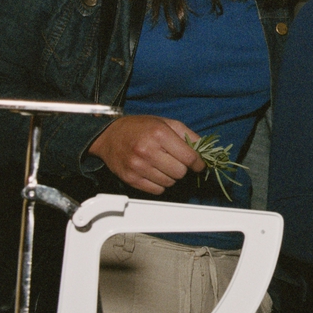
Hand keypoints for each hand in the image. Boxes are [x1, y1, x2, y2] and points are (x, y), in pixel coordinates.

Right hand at [87, 114, 205, 193]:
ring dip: (171, 176)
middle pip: (180, 172)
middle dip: (182, 168)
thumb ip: (187, 135)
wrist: (109, 135)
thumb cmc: (139, 128)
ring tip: (163, 165)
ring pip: (170, 182)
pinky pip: (157, 190)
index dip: (198, 163)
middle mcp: (147, 150)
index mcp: (159, 134)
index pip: (189, 157)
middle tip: (176, 161)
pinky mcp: (130, 178)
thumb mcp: (165, 122)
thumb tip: (204, 150)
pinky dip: (160, 184)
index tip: (199, 164)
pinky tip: (155, 173)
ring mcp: (137, 166)